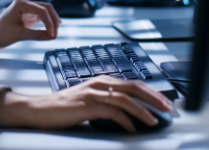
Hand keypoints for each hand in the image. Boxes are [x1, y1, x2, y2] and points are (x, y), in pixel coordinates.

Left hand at [0, 0, 61, 50]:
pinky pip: (41, 17)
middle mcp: (25, 3)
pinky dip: (47, 24)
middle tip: (56, 34)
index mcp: (21, 3)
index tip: (53, 35)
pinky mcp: (27, 16)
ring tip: (54, 34)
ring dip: (51, 22)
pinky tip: (50, 31)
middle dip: (53, 20)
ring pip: (45, 12)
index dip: (49, 22)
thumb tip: (52, 36)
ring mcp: (26, 9)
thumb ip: (37, 35)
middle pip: (46, 8)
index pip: (42, 10)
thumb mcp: (19, 35)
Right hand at [0, 76, 173, 132]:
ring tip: (154, 120)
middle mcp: (99, 83)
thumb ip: (107, 102)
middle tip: (168, 109)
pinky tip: (132, 129)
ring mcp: (93, 93)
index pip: (133, 83)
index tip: (165, 102)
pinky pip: (112, 111)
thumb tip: (129, 113)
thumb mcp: (89, 101)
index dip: (151, 92)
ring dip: (143, 110)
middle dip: (154, 98)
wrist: (40, 110)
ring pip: (125, 98)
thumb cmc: (64, 108)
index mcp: (102, 81)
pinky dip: (125, 121)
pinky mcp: (86, 105)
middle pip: (134, 87)